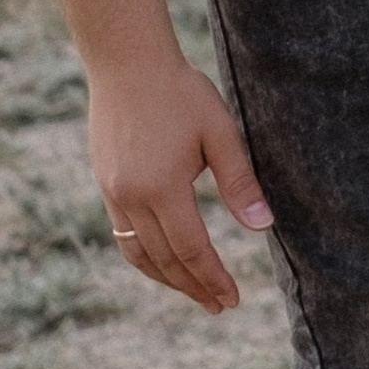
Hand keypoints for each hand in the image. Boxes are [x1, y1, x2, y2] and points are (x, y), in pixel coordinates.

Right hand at [89, 53, 275, 313]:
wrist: (127, 64)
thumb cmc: (181, 92)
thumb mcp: (220, 133)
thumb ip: (240, 183)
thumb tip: (264, 227)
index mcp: (162, 188)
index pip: (191, 250)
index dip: (213, 278)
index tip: (233, 299)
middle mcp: (131, 198)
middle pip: (165, 260)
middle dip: (194, 287)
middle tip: (220, 305)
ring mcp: (112, 194)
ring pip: (139, 255)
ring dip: (167, 279)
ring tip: (195, 292)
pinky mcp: (105, 185)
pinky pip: (123, 236)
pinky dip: (145, 257)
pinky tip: (163, 262)